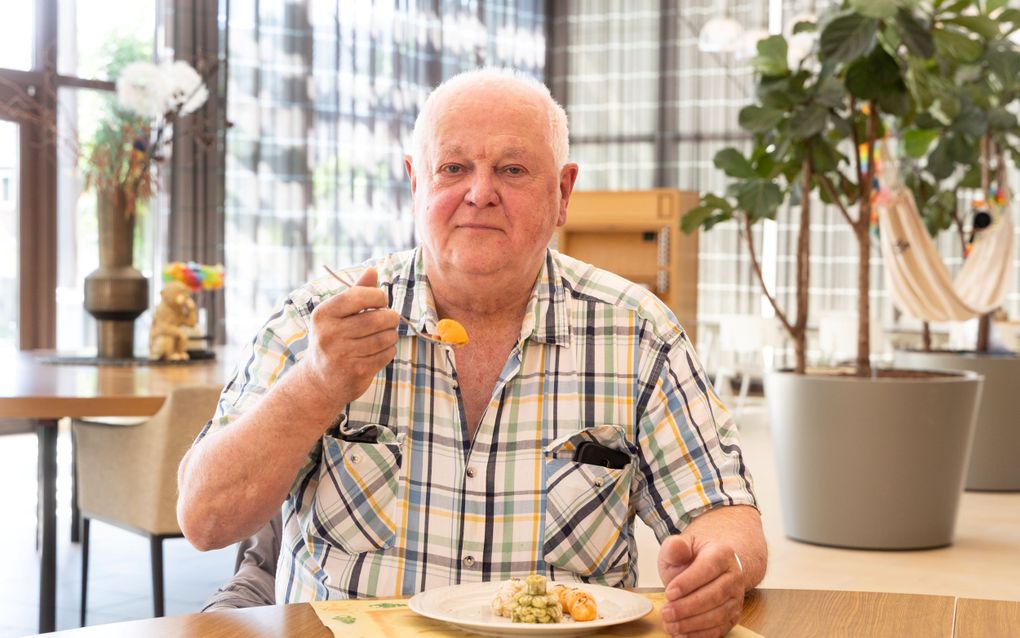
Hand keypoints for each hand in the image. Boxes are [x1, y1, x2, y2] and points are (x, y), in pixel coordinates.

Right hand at [299, 268, 398, 413]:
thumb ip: (355, 292)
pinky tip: (379, 351)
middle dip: (391, 317)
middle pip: (378, 318)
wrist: (319, 381)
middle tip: (390, 319)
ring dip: (391, 335)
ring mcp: (341, 355)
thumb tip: (372, 270)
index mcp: (323, 314)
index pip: (359, 296)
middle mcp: (329, 334)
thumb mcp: (337, 315)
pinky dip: (389, 350)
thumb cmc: (333, 339)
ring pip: (385, 337)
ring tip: (385, 335)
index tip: (381, 301)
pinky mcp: (355, 372)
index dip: (378, 296)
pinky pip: (386, 354)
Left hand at [657, 534, 744, 637]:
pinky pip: (720, 629)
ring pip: (718, 614)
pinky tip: (682, 633)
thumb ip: (675, 546)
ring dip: (692, 623)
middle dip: (687, 607)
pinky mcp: (733, 615)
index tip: (669, 593)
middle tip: (666, 612)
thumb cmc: (693, 557)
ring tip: (670, 624)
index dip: (688, 582)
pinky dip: (700, 634)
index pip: (708, 568)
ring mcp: (736, 597)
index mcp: (722, 554)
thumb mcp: (680, 546)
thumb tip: (677, 547)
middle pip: (715, 595)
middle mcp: (734, 576)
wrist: (711, 566)